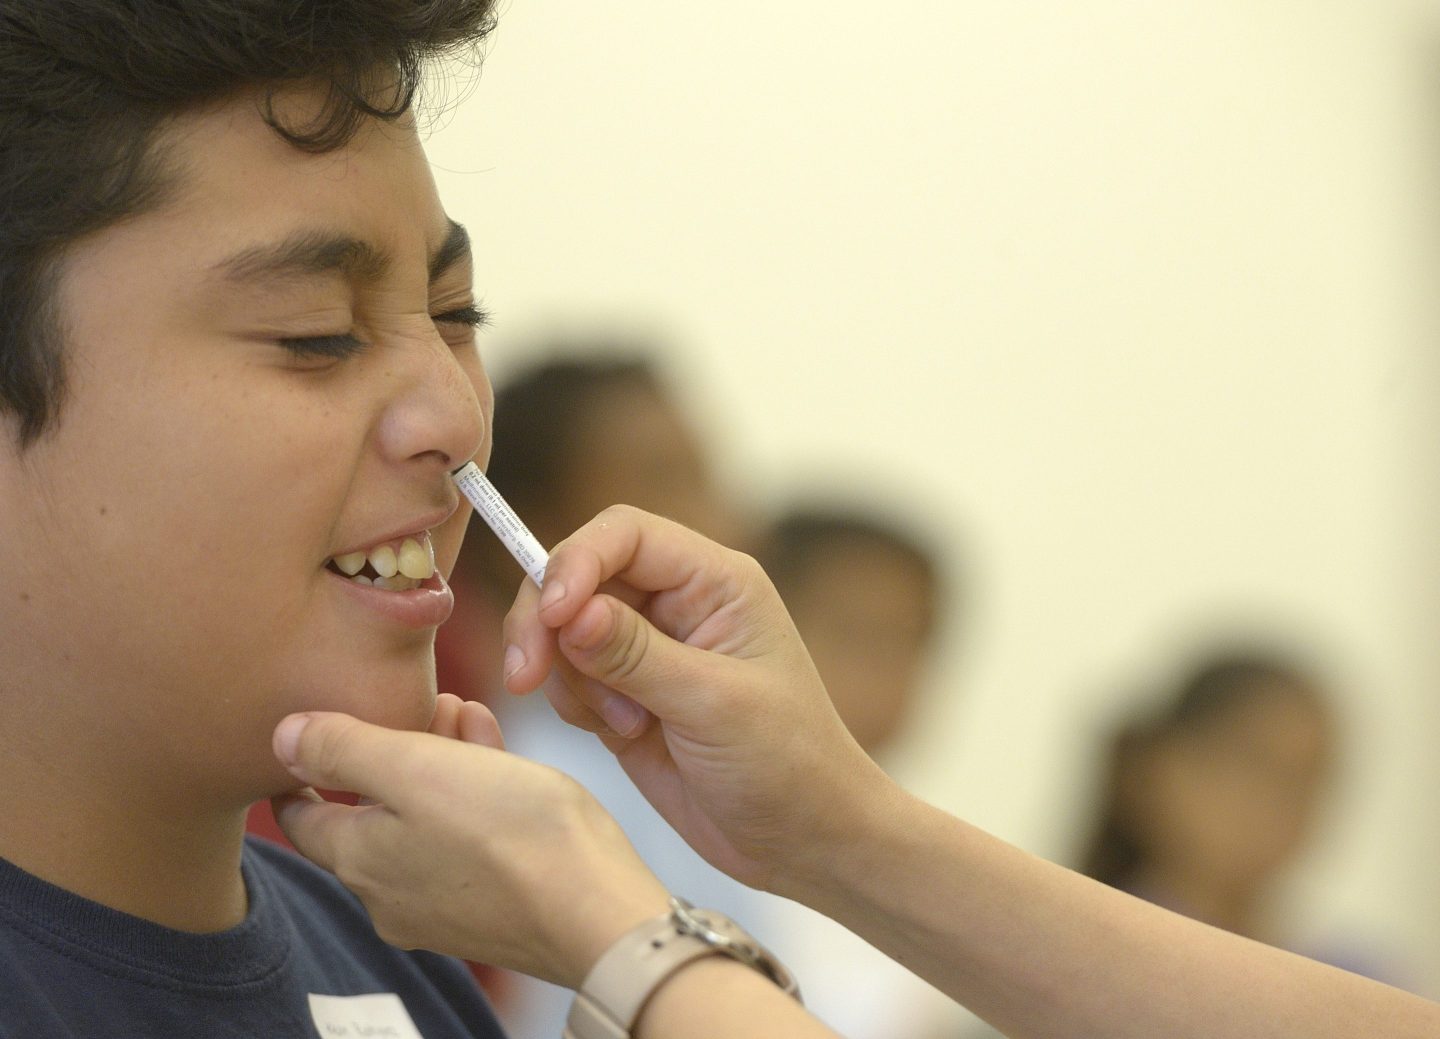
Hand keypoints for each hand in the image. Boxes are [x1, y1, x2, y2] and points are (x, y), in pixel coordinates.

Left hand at [270, 693, 669, 987]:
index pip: (301, 816)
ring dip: (438, 761)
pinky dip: (473, 791)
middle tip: (416, 701)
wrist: (599, 908)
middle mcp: (390, 895)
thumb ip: (342, 748)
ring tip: (465, 711)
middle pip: (369, 812)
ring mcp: (444, 907)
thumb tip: (281, 736)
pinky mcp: (493, 907)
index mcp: (359, 861)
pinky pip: (465, 840)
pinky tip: (496, 749)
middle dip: (389, 750)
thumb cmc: (510, 832)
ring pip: (422, 819)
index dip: (300, 770)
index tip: (308, 733)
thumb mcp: (415, 767)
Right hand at [502, 506, 887, 896]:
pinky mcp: (624, 696)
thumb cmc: (788, 763)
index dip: (575, 562)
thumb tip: (570, 612)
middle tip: (527, 677)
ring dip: (574, 678)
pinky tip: (626, 737)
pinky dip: (575, 705)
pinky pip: (568, 680)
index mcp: (716, 582)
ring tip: (630, 726)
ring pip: (564, 632)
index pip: (625, 535)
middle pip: (579, 577)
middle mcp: (679, 604)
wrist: (804, 841)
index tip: (552, 616)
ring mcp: (648, 651)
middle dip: (548, 623)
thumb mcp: (714, 705)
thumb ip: (636, 655)